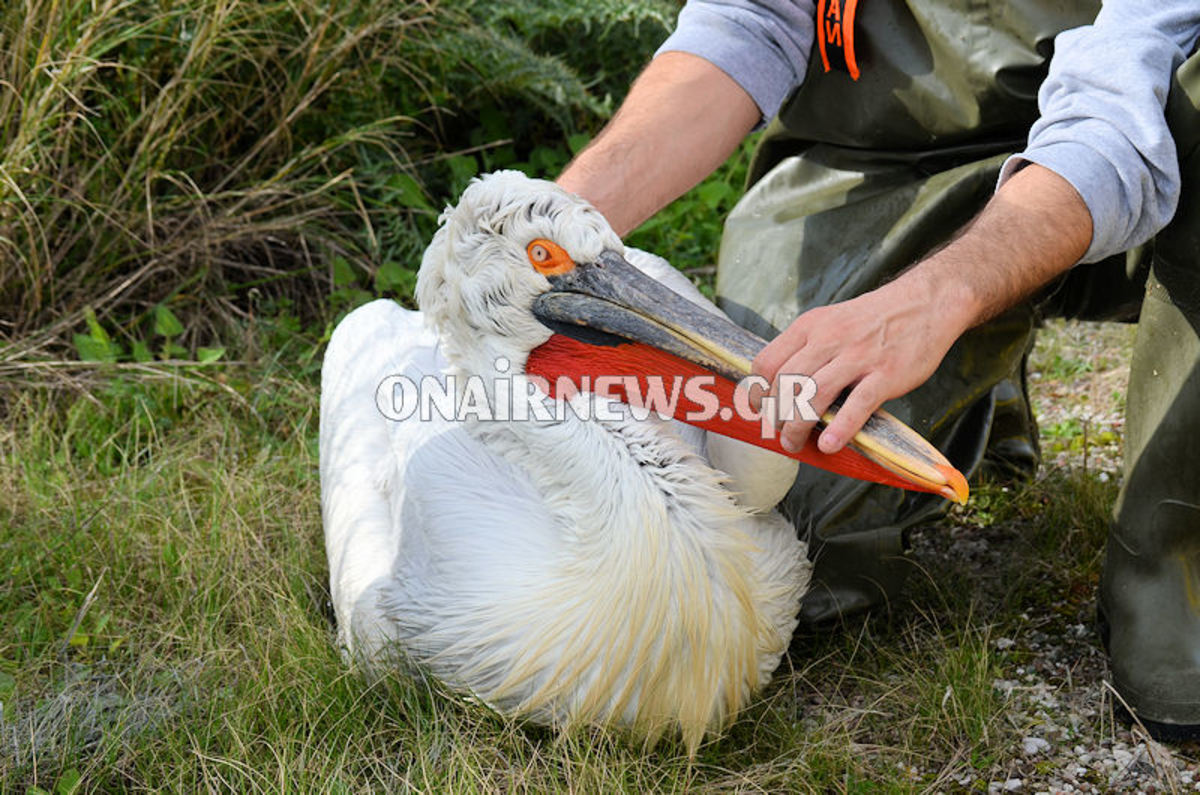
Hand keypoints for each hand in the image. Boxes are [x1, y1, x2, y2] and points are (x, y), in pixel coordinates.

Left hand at [752, 267, 972, 454]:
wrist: (925, 302)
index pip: (767, 362)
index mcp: (810, 326)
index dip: (758, 392)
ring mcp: (858, 356)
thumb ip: (806, 348)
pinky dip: (840, 428)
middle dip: (776, 415)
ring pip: (813, 395)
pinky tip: (829, 445)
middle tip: (779, 432)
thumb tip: (780, 385)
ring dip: (798, 426)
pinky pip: (857, 405)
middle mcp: (829, 339)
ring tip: (795, 444)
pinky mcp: (886, 374)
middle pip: (786, 383)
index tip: (760, 410)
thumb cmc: (873, 321)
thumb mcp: (831, 322)